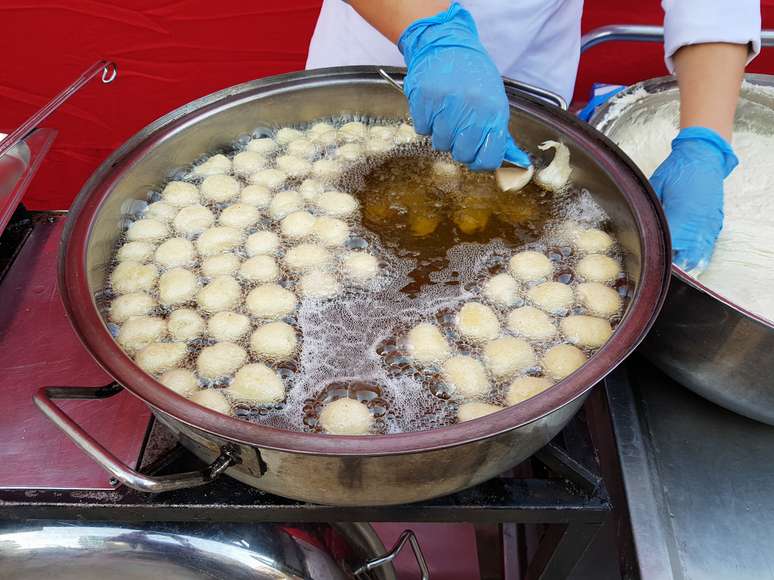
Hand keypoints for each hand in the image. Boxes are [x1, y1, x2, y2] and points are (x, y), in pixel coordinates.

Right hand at [398, 3, 530, 170]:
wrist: (445, 44)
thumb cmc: (472, 74)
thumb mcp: (495, 100)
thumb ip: (500, 133)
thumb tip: (518, 163)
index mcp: (494, 112)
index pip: (489, 158)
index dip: (480, 160)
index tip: (475, 154)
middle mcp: (471, 111)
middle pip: (462, 154)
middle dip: (459, 146)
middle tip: (458, 127)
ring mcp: (446, 106)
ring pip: (440, 144)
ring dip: (441, 132)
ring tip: (446, 111)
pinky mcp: (424, 102)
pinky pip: (423, 129)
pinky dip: (426, 121)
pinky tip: (434, 104)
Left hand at [649, 127, 737, 272]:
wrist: (703, 156)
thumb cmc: (678, 169)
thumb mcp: (655, 188)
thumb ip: (650, 209)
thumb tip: (641, 224)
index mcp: (680, 216)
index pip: (667, 247)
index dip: (657, 254)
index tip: (648, 256)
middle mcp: (697, 224)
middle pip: (684, 257)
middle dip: (671, 262)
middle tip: (659, 261)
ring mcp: (709, 224)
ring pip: (699, 255)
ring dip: (686, 261)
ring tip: (673, 263)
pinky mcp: (716, 222)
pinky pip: (708, 245)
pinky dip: (699, 252)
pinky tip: (688, 254)